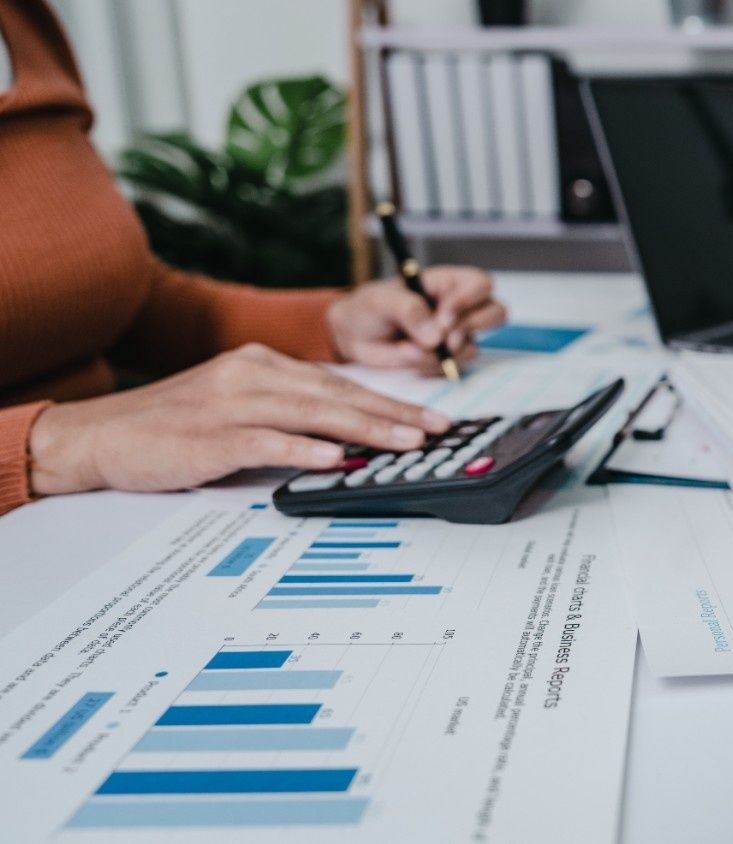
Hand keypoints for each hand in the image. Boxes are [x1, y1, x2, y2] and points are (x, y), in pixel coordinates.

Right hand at [28, 344, 451, 495]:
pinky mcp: (210, 436)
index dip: (387, 401)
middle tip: (435, 430)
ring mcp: (230, 404)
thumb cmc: (174, 426)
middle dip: (392, 413)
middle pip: (336, 395)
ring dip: (363, 429)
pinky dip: (302, 449)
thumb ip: (288, 412)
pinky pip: (265, 441)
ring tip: (404, 442)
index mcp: (262, 364)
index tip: (428, 417)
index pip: (339, 384)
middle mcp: (251, 375)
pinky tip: (334, 458)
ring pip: (311, 414)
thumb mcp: (237, 404)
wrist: (101, 436)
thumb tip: (345, 435)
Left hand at [327, 265, 506, 374]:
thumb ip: (409, 310)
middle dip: (470, 327)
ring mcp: (455, 335)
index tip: (444, 317)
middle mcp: (458, 307)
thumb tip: (435, 336)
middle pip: (495, 312)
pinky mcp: (446, 358)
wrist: (354, 336)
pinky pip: (455, 366)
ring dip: (446, 353)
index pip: (479, 284)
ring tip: (414, 349)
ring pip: (475, 345)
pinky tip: (411, 357)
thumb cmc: (369, 308)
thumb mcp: (382, 300)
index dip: (468, 301)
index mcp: (446, 283)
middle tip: (444, 339)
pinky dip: (433, 366)